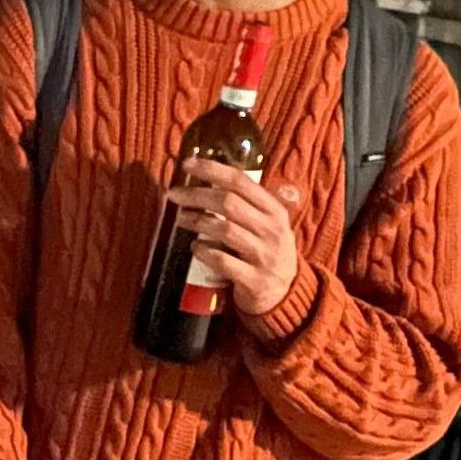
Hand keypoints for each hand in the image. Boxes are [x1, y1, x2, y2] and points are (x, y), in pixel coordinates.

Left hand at [169, 160, 298, 316]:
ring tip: (181, 219)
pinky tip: (195, 247)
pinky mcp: (254, 280)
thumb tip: (210, 177)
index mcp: (275, 211)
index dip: (212, 170)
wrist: (285, 295)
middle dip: (197, 195)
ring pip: (225, 230)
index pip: (241, 181)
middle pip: (229, 203)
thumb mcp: (269, 225)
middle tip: (174, 194)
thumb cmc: (268, 253)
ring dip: (197, 222)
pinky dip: (205, 252)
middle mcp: (272, 231)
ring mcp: (264, 257)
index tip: (187, 164)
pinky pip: (223, 261)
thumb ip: (249, 204)